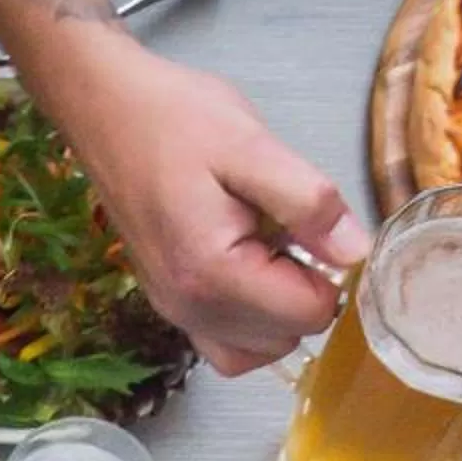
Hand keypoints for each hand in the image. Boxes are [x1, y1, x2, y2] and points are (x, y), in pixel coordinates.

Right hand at [45, 35, 371, 373]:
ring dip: (280, 310)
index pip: (309, 313)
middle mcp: (190, 307)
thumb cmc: (174, 119)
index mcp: (214, 273)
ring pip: (259, 350)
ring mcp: (175, 310)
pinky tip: (251, 271)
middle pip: (287, 337)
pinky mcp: (169, 303)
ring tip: (270, 248)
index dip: (329, 271)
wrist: (107, 111)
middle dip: (304, 289)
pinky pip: (226, 345)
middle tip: (286, 228)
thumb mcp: (253, 146)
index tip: (312, 225)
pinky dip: (251, 324)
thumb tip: (354, 252)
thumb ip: (307, 202)